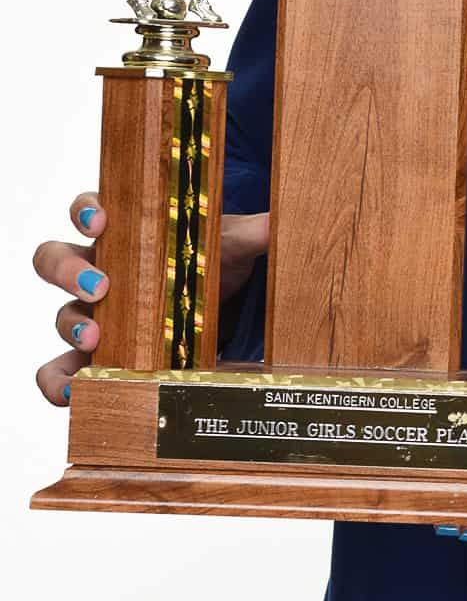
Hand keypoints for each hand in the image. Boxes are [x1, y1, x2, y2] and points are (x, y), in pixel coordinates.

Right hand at [32, 193, 270, 404]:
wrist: (226, 309)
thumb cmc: (212, 264)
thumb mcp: (233, 245)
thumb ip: (253, 233)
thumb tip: (276, 224)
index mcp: (125, 232)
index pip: (88, 209)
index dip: (85, 211)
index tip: (101, 221)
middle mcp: (100, 271)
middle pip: (56, 260)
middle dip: (68, 270)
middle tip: (100, 286)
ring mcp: (95, 315)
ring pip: (61, 316)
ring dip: (70, 326)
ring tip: (94, 339)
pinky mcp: (100, 357)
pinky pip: (64, 371)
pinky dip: (62, 382)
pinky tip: (77, 391)